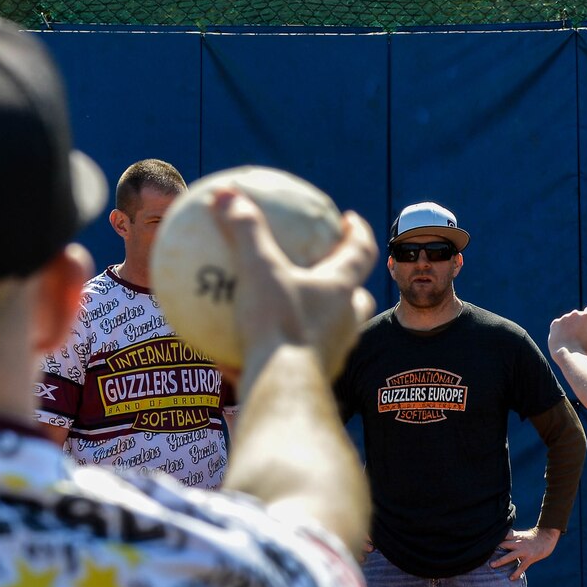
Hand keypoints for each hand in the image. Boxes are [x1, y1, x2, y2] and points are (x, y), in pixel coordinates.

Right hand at [207, 188, 379, 379]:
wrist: (284, 392)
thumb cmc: (279, 327)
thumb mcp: (258, 271)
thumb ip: (244, 231)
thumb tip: (225, 194)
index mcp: (341, 290)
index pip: (362, 252)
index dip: (357, 233)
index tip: (349, 220)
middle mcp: (344, 322)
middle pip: (355, 298)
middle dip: (345, 284)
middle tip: (326, 272)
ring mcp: (331, 354)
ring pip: (332, 333)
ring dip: (316, 321)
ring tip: (288, 313)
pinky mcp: (310, 382)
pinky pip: (295, 362)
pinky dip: (276, 354)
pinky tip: (236, 354)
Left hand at [489, 526, 558, 580]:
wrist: (547, 537)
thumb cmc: (532, 537)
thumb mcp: (520, 535)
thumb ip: (510, 537)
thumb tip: (498, 540)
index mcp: (515, 536)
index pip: (502, 535)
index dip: (493, 537)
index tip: (481, 540)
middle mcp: (518, 543)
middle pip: (503, 544)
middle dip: (493, 549)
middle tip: (482, 553)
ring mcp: (523, 551)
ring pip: (510, 556)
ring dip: (500, 561)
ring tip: (492, 565)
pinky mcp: (529, 558)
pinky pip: (521, 566)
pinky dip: (516, 573)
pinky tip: (511, 578)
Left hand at [547, 308, 586, 360]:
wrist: (568, 355)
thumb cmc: (586, 350)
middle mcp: (576, 313)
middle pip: (578, 315)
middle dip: (579, 322)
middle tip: (579, 334)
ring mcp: (564, 318)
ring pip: (567, 320)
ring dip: (569, 325)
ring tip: (570, 338)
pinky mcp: (555, 323)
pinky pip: (558, 324)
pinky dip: (560, 329)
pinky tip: (562, 337)